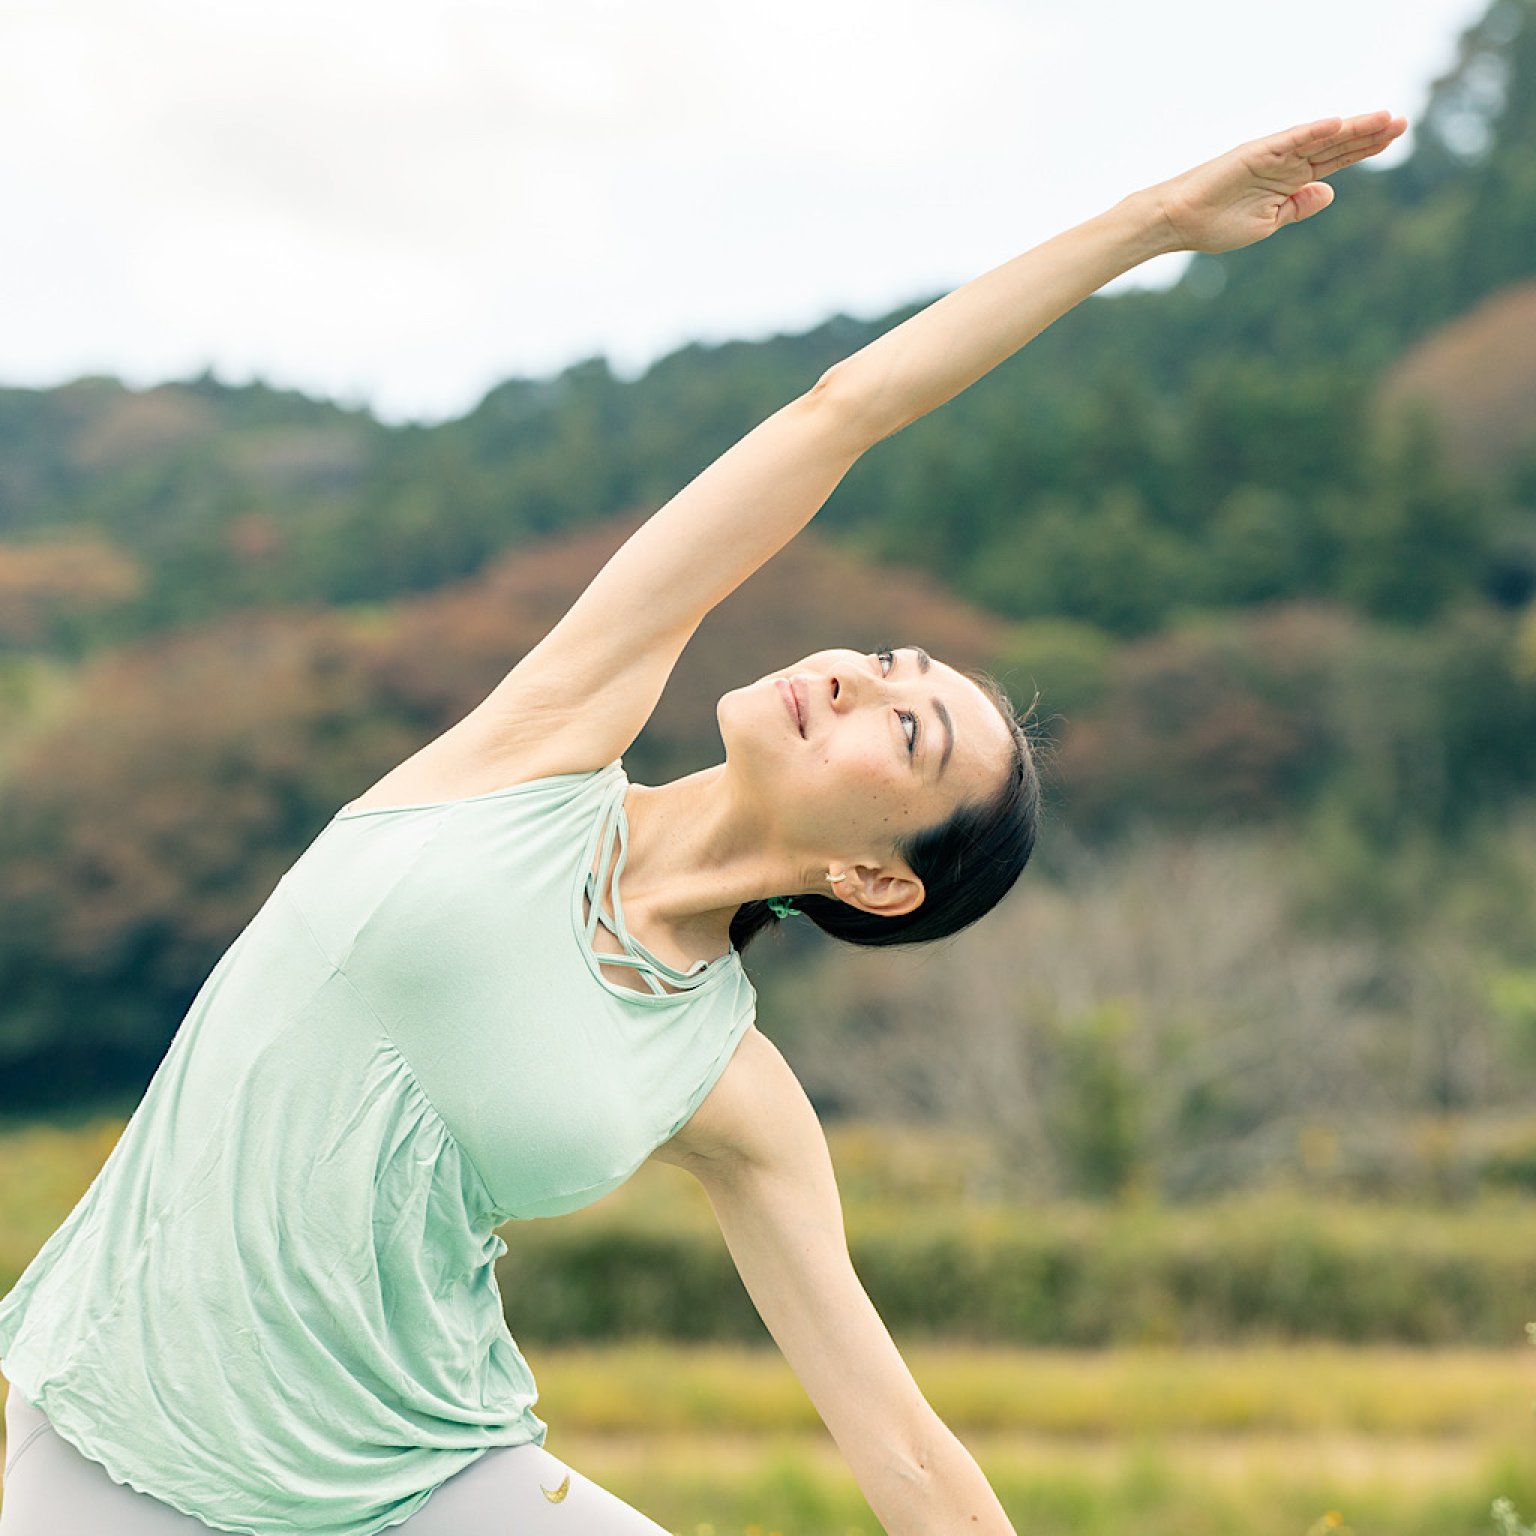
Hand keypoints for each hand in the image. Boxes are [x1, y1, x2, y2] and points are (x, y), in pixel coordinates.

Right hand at [1147, 110, 1408, 254]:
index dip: (1365, 148)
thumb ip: (1298, 206)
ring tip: (1383, 119)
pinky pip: (1288, 141)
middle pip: (1335, 145)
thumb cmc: (1215, 226)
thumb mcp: (1267, 223)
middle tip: (1403, 121)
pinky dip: (1311, 132)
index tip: (1395, 137)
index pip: (1335, 159)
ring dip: (1350, 128)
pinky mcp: (1254, 154)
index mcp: (1289, 180)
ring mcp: (1272, 156)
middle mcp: (1285, 162)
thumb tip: (1330, 191)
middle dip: (1369, 134)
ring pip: (1318, 139)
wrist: (1179, 223)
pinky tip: (1337, 125)